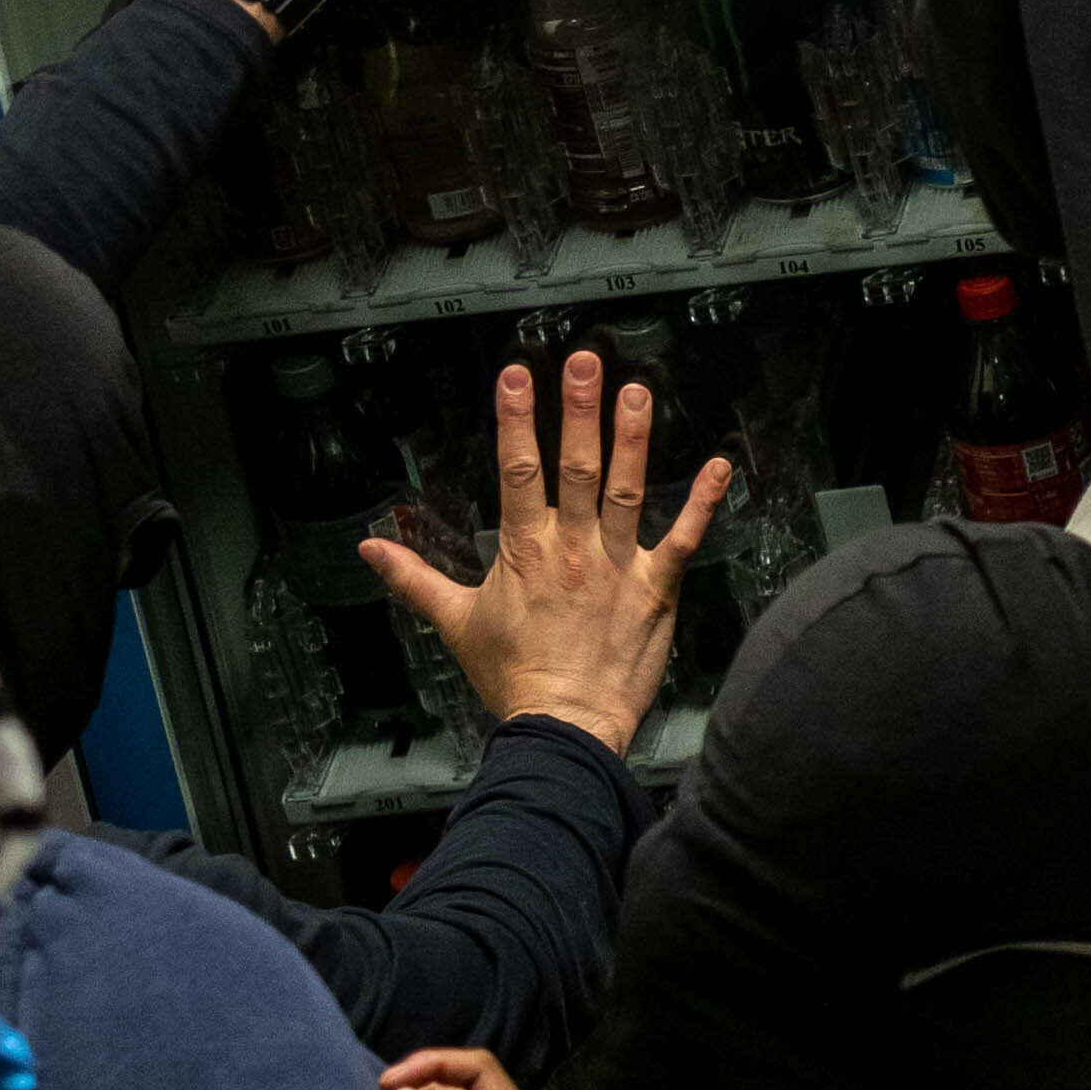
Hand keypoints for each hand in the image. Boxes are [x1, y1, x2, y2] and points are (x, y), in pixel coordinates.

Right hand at [368, 343, 723, 754]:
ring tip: (637, 392)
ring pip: (627, 491)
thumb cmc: (513, 678)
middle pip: (574, 467)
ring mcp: (617, 566)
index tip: (517, 376)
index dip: (516, 420)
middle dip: (579, 411)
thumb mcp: (454, 623)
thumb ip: (413, 578)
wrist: (564, 727)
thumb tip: (370, 550)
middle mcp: (572, 549)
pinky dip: (703, 503)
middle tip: (584, 362)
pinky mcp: (654, 589)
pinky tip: (721, 466)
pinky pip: (682, 539)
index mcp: (525, 550)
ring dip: (633, 440)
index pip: (517, 471)